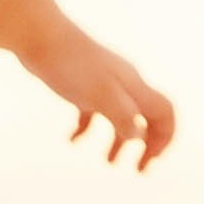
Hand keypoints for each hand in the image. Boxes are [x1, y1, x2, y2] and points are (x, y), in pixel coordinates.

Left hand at [26, 21, 174, 169]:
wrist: (39, 34)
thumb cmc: (70, 65)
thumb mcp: (100, 95)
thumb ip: (122, 115)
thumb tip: (139, 137)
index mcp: (133, 86)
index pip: (164, 113)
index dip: (164, 138)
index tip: (150, 160)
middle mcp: (123, 83)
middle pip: (147, 117)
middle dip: (147, 144)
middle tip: (138, 169)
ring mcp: (102, 82)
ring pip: (120, 115)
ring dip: (118, 140)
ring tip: (108, 162)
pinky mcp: (80, 82)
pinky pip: (91, 110)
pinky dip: (86, 128)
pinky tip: (72, 140)